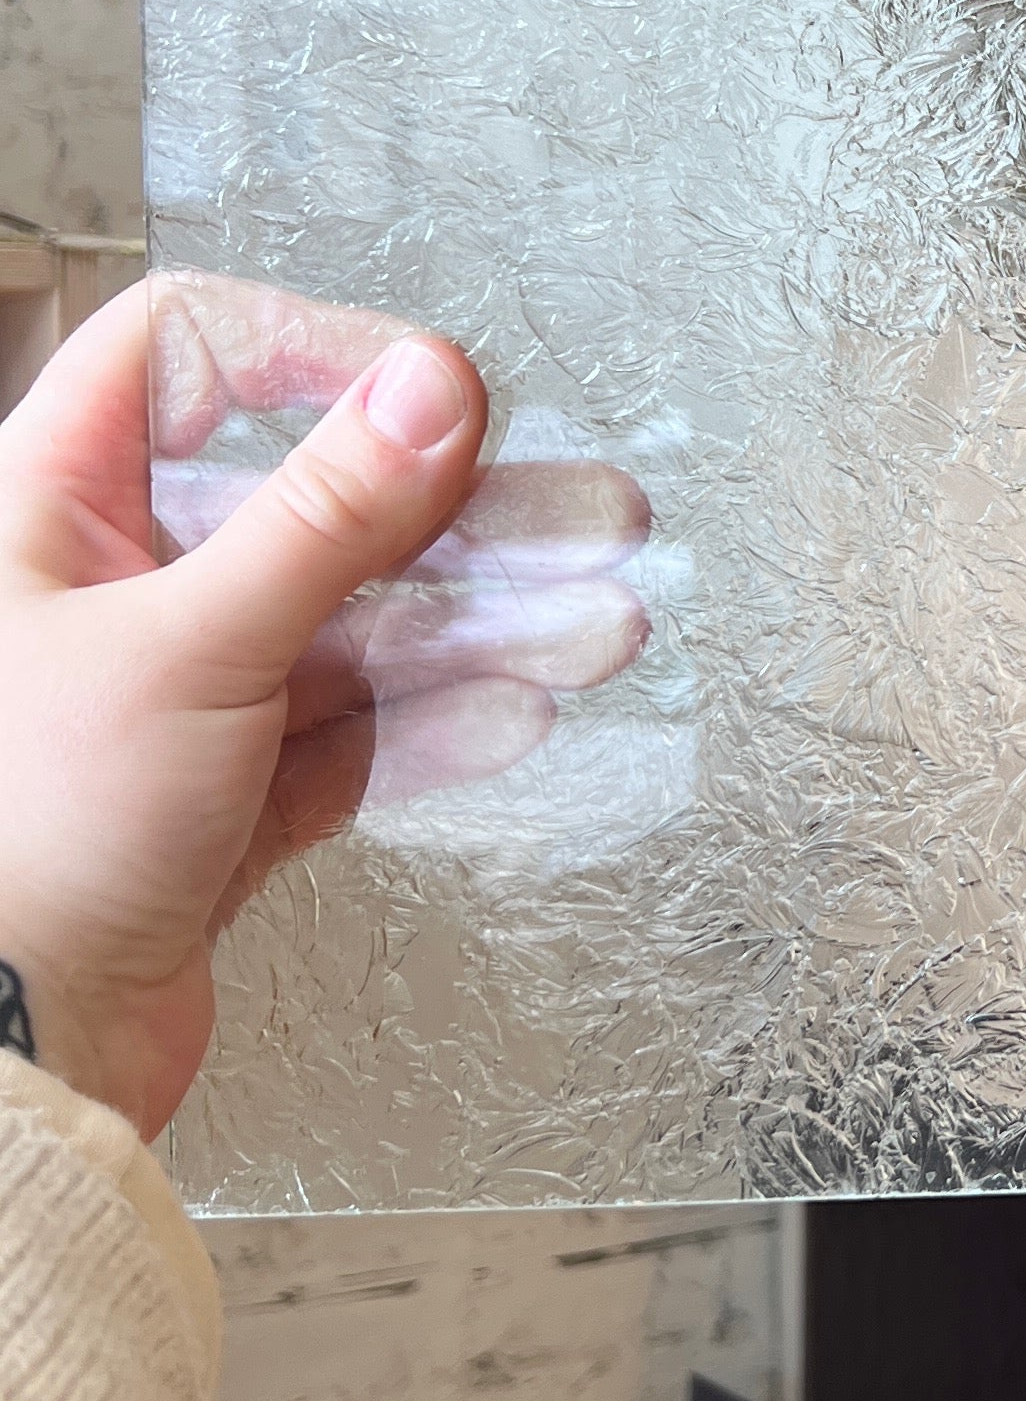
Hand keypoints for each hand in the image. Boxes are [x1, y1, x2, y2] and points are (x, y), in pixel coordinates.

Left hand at [0, 275, 649, 1138]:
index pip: (190, 354)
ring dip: (478, 622)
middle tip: (575, 509)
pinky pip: (353, 730)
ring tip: (593, 620)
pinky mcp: (225, 791)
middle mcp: (112, 584)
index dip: (314, 351)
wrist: (14, 1049)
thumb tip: (426, 395)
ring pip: (351, 621)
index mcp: (51, 506)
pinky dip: (435, 720)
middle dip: (454, 508)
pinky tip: (514, 708)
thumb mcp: (192, 644)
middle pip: (307, 497)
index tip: (435, 390)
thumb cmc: (23, 842)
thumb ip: (325, 515)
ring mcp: (175, 689)